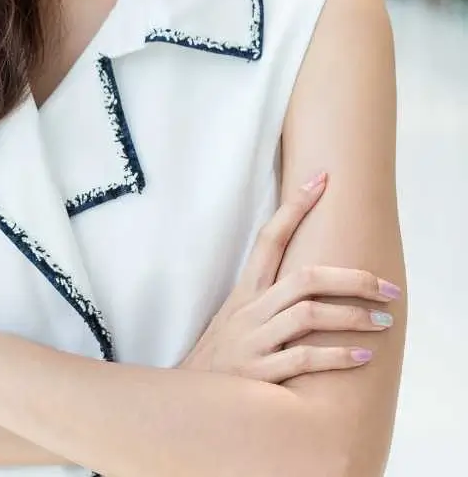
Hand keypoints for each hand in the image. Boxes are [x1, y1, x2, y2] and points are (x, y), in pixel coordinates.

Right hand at [180, 172, 401, 381]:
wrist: (188, 397)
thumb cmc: (222, 354)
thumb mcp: (237, 316)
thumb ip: (268, 297)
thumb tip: (309, 276)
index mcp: (245, 291)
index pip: (270, 238)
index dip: (295, 207)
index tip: (321, 180)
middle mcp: (250, 310)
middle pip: (305, 278)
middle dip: (352, 279)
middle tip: (387, 286)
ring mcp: (254, 340)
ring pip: (308, 316)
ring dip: (352, 317)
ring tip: (383, 321)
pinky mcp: (259, 373)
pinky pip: (304, 359)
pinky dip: (336, 356)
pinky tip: (362, 356)